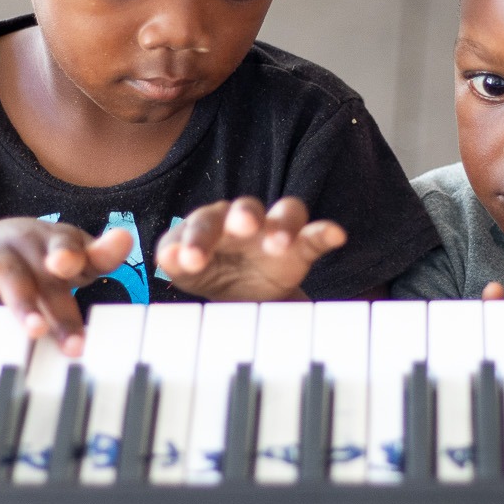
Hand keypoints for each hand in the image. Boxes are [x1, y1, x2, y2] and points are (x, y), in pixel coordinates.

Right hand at [0, 218, 133, 353]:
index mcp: (74, 250)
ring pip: (18, 279)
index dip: (107, 250)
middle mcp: (45, 247)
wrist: (4, 239)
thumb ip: (92, 307)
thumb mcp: (76, 281)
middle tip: (76, 345)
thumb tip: (108, 349)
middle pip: (56, 282)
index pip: (94, 253)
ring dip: (26, 304)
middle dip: (65, 313)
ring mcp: (13, 252)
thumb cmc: (49, 268)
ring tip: (35, 328)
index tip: (122, 240)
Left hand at [155, 196, 344, 300]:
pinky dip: (327, 231)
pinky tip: (336, 235)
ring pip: (285, 213)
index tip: (191, 261)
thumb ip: (177, 261)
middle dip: (243, 215)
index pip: (203, 223)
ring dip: (283, 224)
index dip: (197, 240)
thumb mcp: (187, 272)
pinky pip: (316, 234)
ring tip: (280, 243)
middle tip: (242, 227)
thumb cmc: (208, 273)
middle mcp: (244, 219)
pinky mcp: (302, 246)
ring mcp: (275, 230)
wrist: (241, 295)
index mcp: (211, 223)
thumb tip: (167, 257)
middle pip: (245, 208)